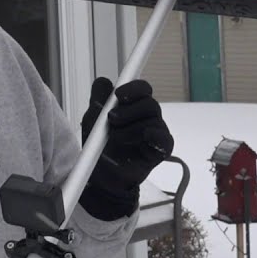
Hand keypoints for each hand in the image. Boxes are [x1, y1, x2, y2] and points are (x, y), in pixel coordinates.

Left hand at [77, 77, 173, 220]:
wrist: (101, 176)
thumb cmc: (99, 146)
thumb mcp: (92, 120)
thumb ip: (98, 99)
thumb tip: (104, 81)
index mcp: (133, 106)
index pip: (142, 89)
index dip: (133, 88)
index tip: (118, 95)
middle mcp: (147, 116)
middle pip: (149, 102)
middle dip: (129, 109)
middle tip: (111, 120)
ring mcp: (156, 132)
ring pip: (153, 119)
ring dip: (131, 128)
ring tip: (115, 139)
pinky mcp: (161, 150)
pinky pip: (164, 138)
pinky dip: (154, 136)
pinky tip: (144, 137)